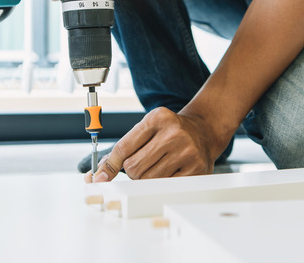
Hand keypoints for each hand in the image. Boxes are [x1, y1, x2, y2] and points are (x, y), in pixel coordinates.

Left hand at [85, 107, 231, 181]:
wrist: (204, 131)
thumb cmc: (170, 131)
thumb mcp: (148, 128)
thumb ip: (124, 147)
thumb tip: (99, 173)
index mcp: (157, 118)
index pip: (124, 147)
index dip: (109, 165)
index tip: (100, 176)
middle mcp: (173, 133)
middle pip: (134, 167)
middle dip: (132, 171)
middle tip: (143, 164)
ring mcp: (186, 151)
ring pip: (147, 179)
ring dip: (146, 179)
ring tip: (157, 167)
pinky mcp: (195, 169)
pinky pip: (164, 186)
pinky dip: (160, 184)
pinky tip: (169, 172)